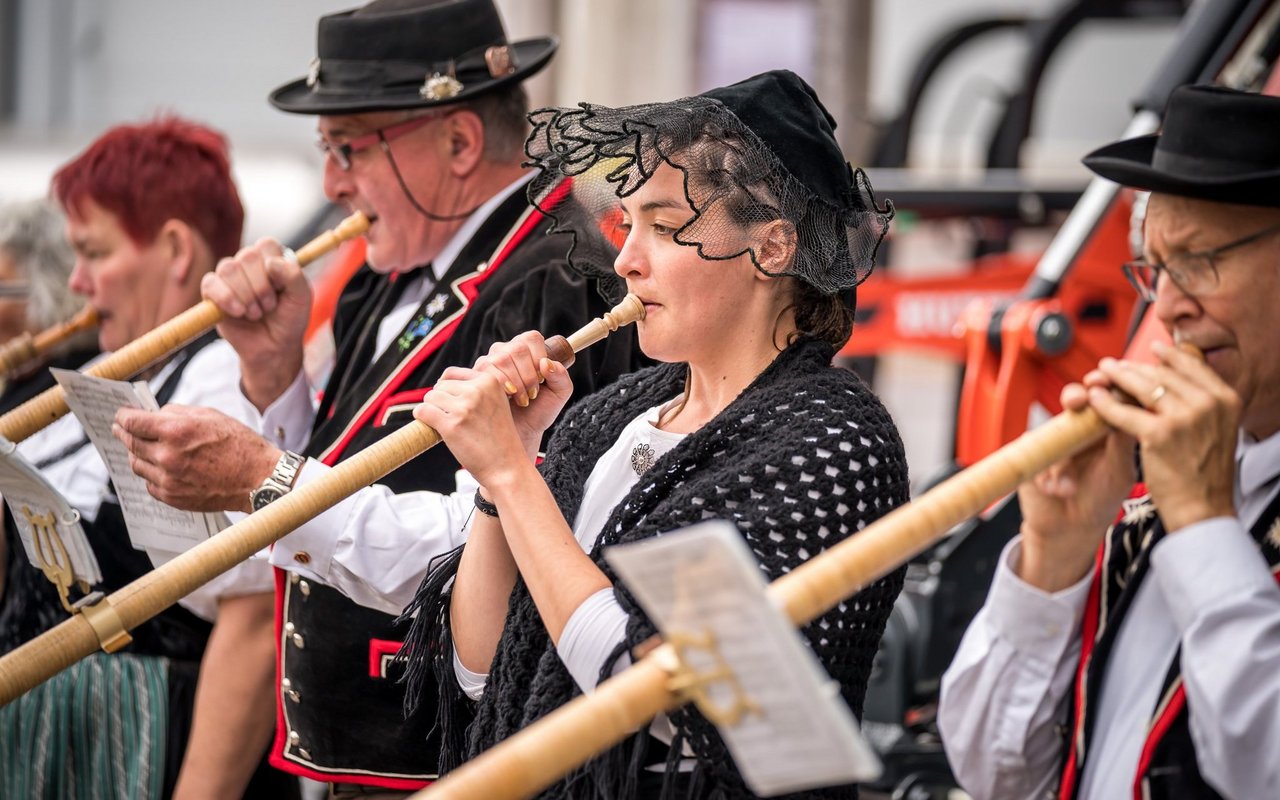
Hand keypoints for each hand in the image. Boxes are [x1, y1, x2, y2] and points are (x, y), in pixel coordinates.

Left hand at [113, 404, 280, 512]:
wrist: (258, 479)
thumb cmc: (240, 445)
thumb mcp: (211, 416)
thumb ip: (178, 413)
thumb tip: (156, 414)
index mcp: (176, 430)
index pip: (132, 422)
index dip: (123, 416)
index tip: (121, 415)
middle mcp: (167, 455)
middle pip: (130, 443)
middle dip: (124, 433)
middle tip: (121, 429)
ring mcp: (168, 479)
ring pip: (137, 464)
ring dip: (137, 454)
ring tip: (142, 449)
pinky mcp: (173, 497)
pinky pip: (149, 484)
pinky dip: (151, 474)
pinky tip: (161, 468)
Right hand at [202, 238, 311, 409]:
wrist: (274, 347)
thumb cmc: (289, 319)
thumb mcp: (302, 298)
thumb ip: (294, 276)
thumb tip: (271, 263)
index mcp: (271, 259)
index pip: (266, 245)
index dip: (273, 267)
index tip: (281, 289)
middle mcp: (248, 264)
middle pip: (247, 256)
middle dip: (261, 286)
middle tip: (269, 306)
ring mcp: (229, 277)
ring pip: (228, 268)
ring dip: (246, 295)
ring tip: (256, 313)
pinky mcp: (212, 293)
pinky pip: (210, 283)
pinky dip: (226, 298)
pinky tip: (238, 312)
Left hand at [413, 335, 573, 483]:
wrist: (506, 467)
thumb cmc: (499, 438)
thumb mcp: (496, 404)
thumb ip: (476, 389)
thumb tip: (440, 383)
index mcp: (490, 381)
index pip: (451, 373)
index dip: (446, 389)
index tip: (452, 404)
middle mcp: (478, 390)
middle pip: (440, 386)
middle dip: (440, 401)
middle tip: (453, 419)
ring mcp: (465, 407)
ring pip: (430, 398)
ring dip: (432, 410)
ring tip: (446, 425)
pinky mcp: (451, 425)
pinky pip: (423, 411)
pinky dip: (422, 418)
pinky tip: (432, 427)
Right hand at [474, 332, 573, 456]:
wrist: (520, 432)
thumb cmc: (539, 411)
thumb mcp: (559, 394)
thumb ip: (561, 376)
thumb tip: (546, 363)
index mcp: (527, 348)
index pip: (532, 339)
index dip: (538, 357)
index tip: (542, 379)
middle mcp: (506, 350)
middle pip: (517, 348)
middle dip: (528, 374)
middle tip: (532, 394)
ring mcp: (489, 361)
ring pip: (501, 360)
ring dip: (515, 383)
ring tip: (522, 399)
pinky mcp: (475, 375)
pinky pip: (486, 373)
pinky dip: (501, 388)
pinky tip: (506, 399)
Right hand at [1017, 377, 1136, 590]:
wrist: (1069, 529)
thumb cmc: (1099, 500)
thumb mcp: (1119, 472)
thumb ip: (1122, 443)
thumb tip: (1128, 411)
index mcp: (1104, 430)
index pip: (1105, 399)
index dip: (1106, 386)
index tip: (1106, 381)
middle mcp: (1077, 430)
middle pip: (1075, 400)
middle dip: (1077, 394)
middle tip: (1081, 396)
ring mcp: (1052, 440)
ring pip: (1052, 424)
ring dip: (1060, 441)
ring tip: (1070, 457)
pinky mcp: (1029, 454)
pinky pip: (1033, 451)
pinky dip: (1048, 472)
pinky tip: (1058, 489)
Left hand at [1088, 342, 1238, 532]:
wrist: (1203, 509)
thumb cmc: (1204, 473)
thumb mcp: (1217, 430)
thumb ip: (1202, 404)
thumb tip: (1179, 378)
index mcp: (1226, 399)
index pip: (1192, 366)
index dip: (1169, 356)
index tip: (1153, 349)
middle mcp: (1208, 403)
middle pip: (1163, 374)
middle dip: (1135, 368)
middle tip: (1115, 365)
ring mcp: (1184, 417)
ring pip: (1142, 387)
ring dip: (1117, 377)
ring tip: (1100, 374)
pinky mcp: (1158, 433)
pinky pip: (1123, 411)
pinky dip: (1104, 403)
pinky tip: (1093, 399)